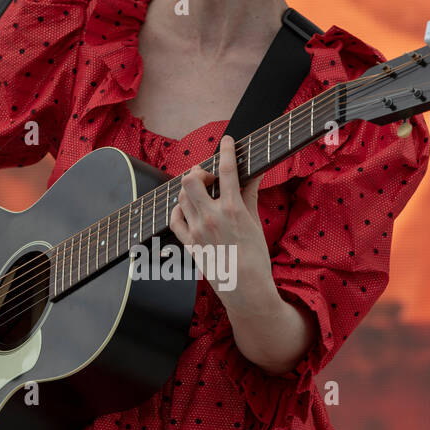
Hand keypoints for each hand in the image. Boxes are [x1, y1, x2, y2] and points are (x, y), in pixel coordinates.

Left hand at [169, 135, 273, 307]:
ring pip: (181, 196)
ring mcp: (197, 230)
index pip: (227, 170)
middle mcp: (211, 217)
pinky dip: (178, 208)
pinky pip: (174, 218)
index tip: (227, 140)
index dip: (226, 150)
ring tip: (201, 192)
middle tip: (208, 177)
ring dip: (190, 189)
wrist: (245, 289)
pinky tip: (186, 208)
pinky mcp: (189, 243)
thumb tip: (254, 174)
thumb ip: (250, 195)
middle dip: (199, 172)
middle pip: (191, 180)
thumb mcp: (255, 222)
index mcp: (233, 210)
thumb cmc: (255, 258)